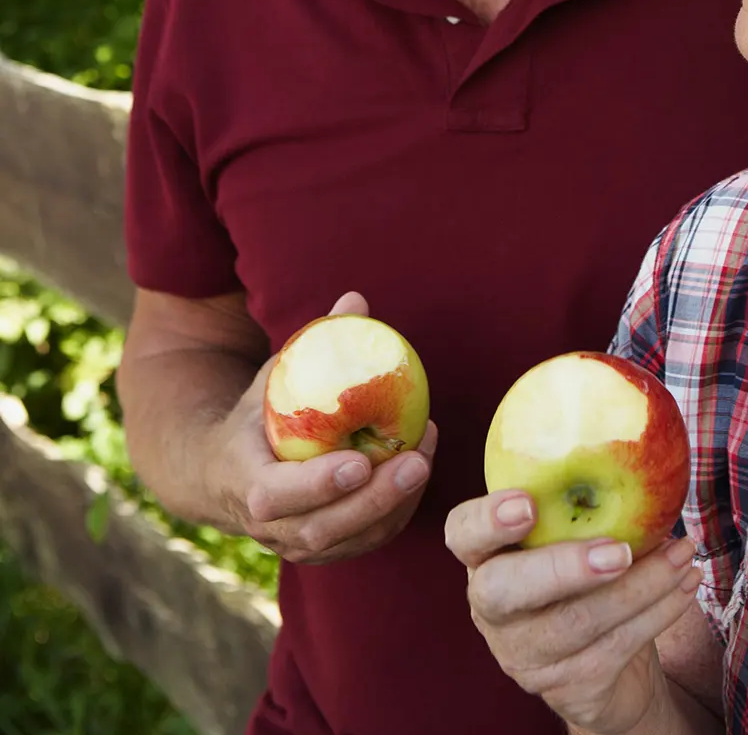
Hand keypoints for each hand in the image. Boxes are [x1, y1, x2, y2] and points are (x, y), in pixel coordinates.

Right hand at [206, 292, 436, 563]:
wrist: (222, 471)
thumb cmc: (257, 413)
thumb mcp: (275, 375)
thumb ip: (313, 342)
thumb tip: (356, 298)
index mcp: (243, 481)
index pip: (274, 495)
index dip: (316, 484)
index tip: (358, 462)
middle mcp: (266, 525)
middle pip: (319, 528)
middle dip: (372, 500)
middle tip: (414, 462)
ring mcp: (292, 544)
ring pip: (346, 542)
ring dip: (391, 506)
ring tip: (424, 459)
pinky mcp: (320, 550)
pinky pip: (362, 543)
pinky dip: (395, 514)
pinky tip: (418, 472)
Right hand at [445, 488, 700, 734]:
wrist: (605, 668)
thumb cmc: (586, 576)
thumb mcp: (574, 534)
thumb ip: (582, 500)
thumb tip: (637, 440)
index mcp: (486, 556)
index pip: (463, 533)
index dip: (487, 519)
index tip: (527, 503)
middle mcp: (492, 608)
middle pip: (506, 591)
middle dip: (564, 568)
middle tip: (619, 551)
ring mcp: (523, 654)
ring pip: (577, 622)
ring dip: (642, 586)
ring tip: (683, 554)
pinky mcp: (564, 688)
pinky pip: (614, 648)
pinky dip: (659, 612)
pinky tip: (685, 586)